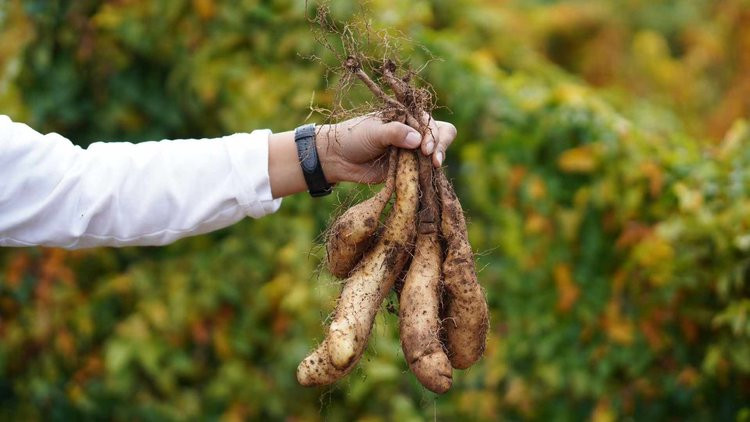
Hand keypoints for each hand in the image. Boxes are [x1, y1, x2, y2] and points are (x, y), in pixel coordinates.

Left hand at [268, 114, 456, 197]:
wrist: (338, 158)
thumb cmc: (353, 137)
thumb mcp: (373, 132)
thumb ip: (395, 133)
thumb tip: (417, 140)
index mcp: (405, 117)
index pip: (430, 121)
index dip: (432, 134)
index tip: (425, 148)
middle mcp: (412, 132)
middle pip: (441, 135)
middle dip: (440, 146)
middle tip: (433, 159)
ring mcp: (411, 151)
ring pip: (435, 154)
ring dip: (436, 160)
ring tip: (433, 167)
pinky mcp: (407, 169)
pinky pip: (424, 171)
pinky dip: (427, 174)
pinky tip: (426, 177)